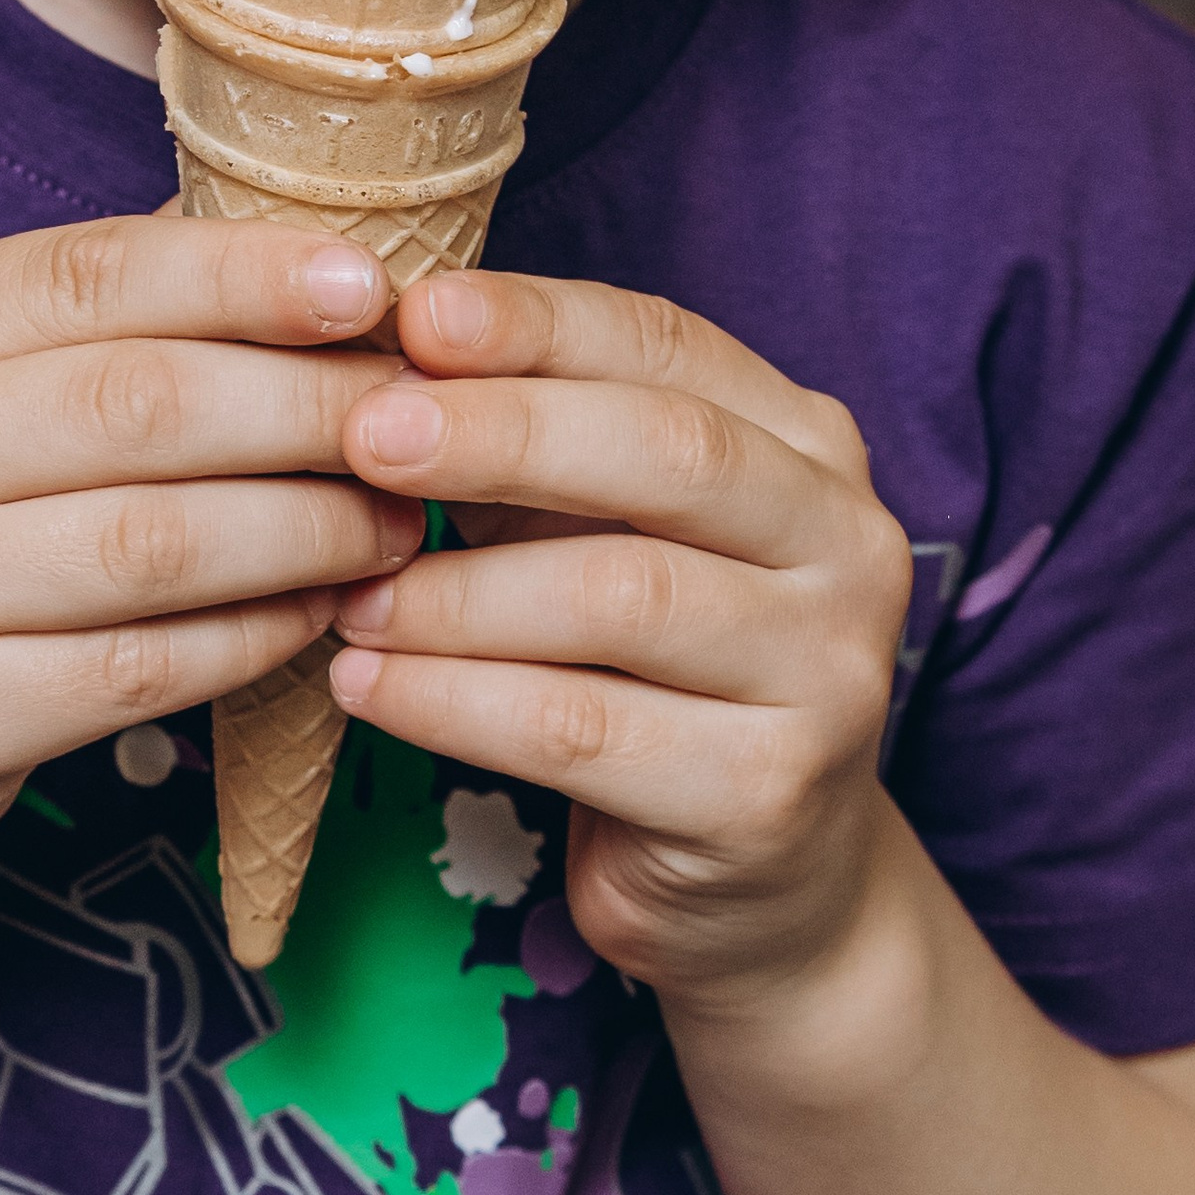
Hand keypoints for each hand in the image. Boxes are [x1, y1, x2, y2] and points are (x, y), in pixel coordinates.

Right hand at [0, 218, 411, 902]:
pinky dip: (253, 638)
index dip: (245, 274)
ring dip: (306, 530)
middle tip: (419, 421)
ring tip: (395, 524)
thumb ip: (87, 329)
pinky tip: (319, 613)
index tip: (375, 285)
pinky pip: (139, 670)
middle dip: (309, 407)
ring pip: (156, 545)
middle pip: (142, 405)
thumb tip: (299, 251)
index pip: (90, 273)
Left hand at [326, 272, 910, 1007]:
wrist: (760, 884)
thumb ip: (532, 446)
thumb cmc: (651, 668)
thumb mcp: (606, 530)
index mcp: (806, 445)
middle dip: (502, 432)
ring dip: (458, 591)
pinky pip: (581, 729)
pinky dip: (454, 702)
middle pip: (667, 452)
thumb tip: (383, 357)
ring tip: (347, 597)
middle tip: (364, 434)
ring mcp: (828, 674)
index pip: (667, 345)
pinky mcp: (770, 795)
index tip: (410, 311)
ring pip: (620, 597)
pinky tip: (368, 687)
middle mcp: (847, 544)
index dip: (537, 322)